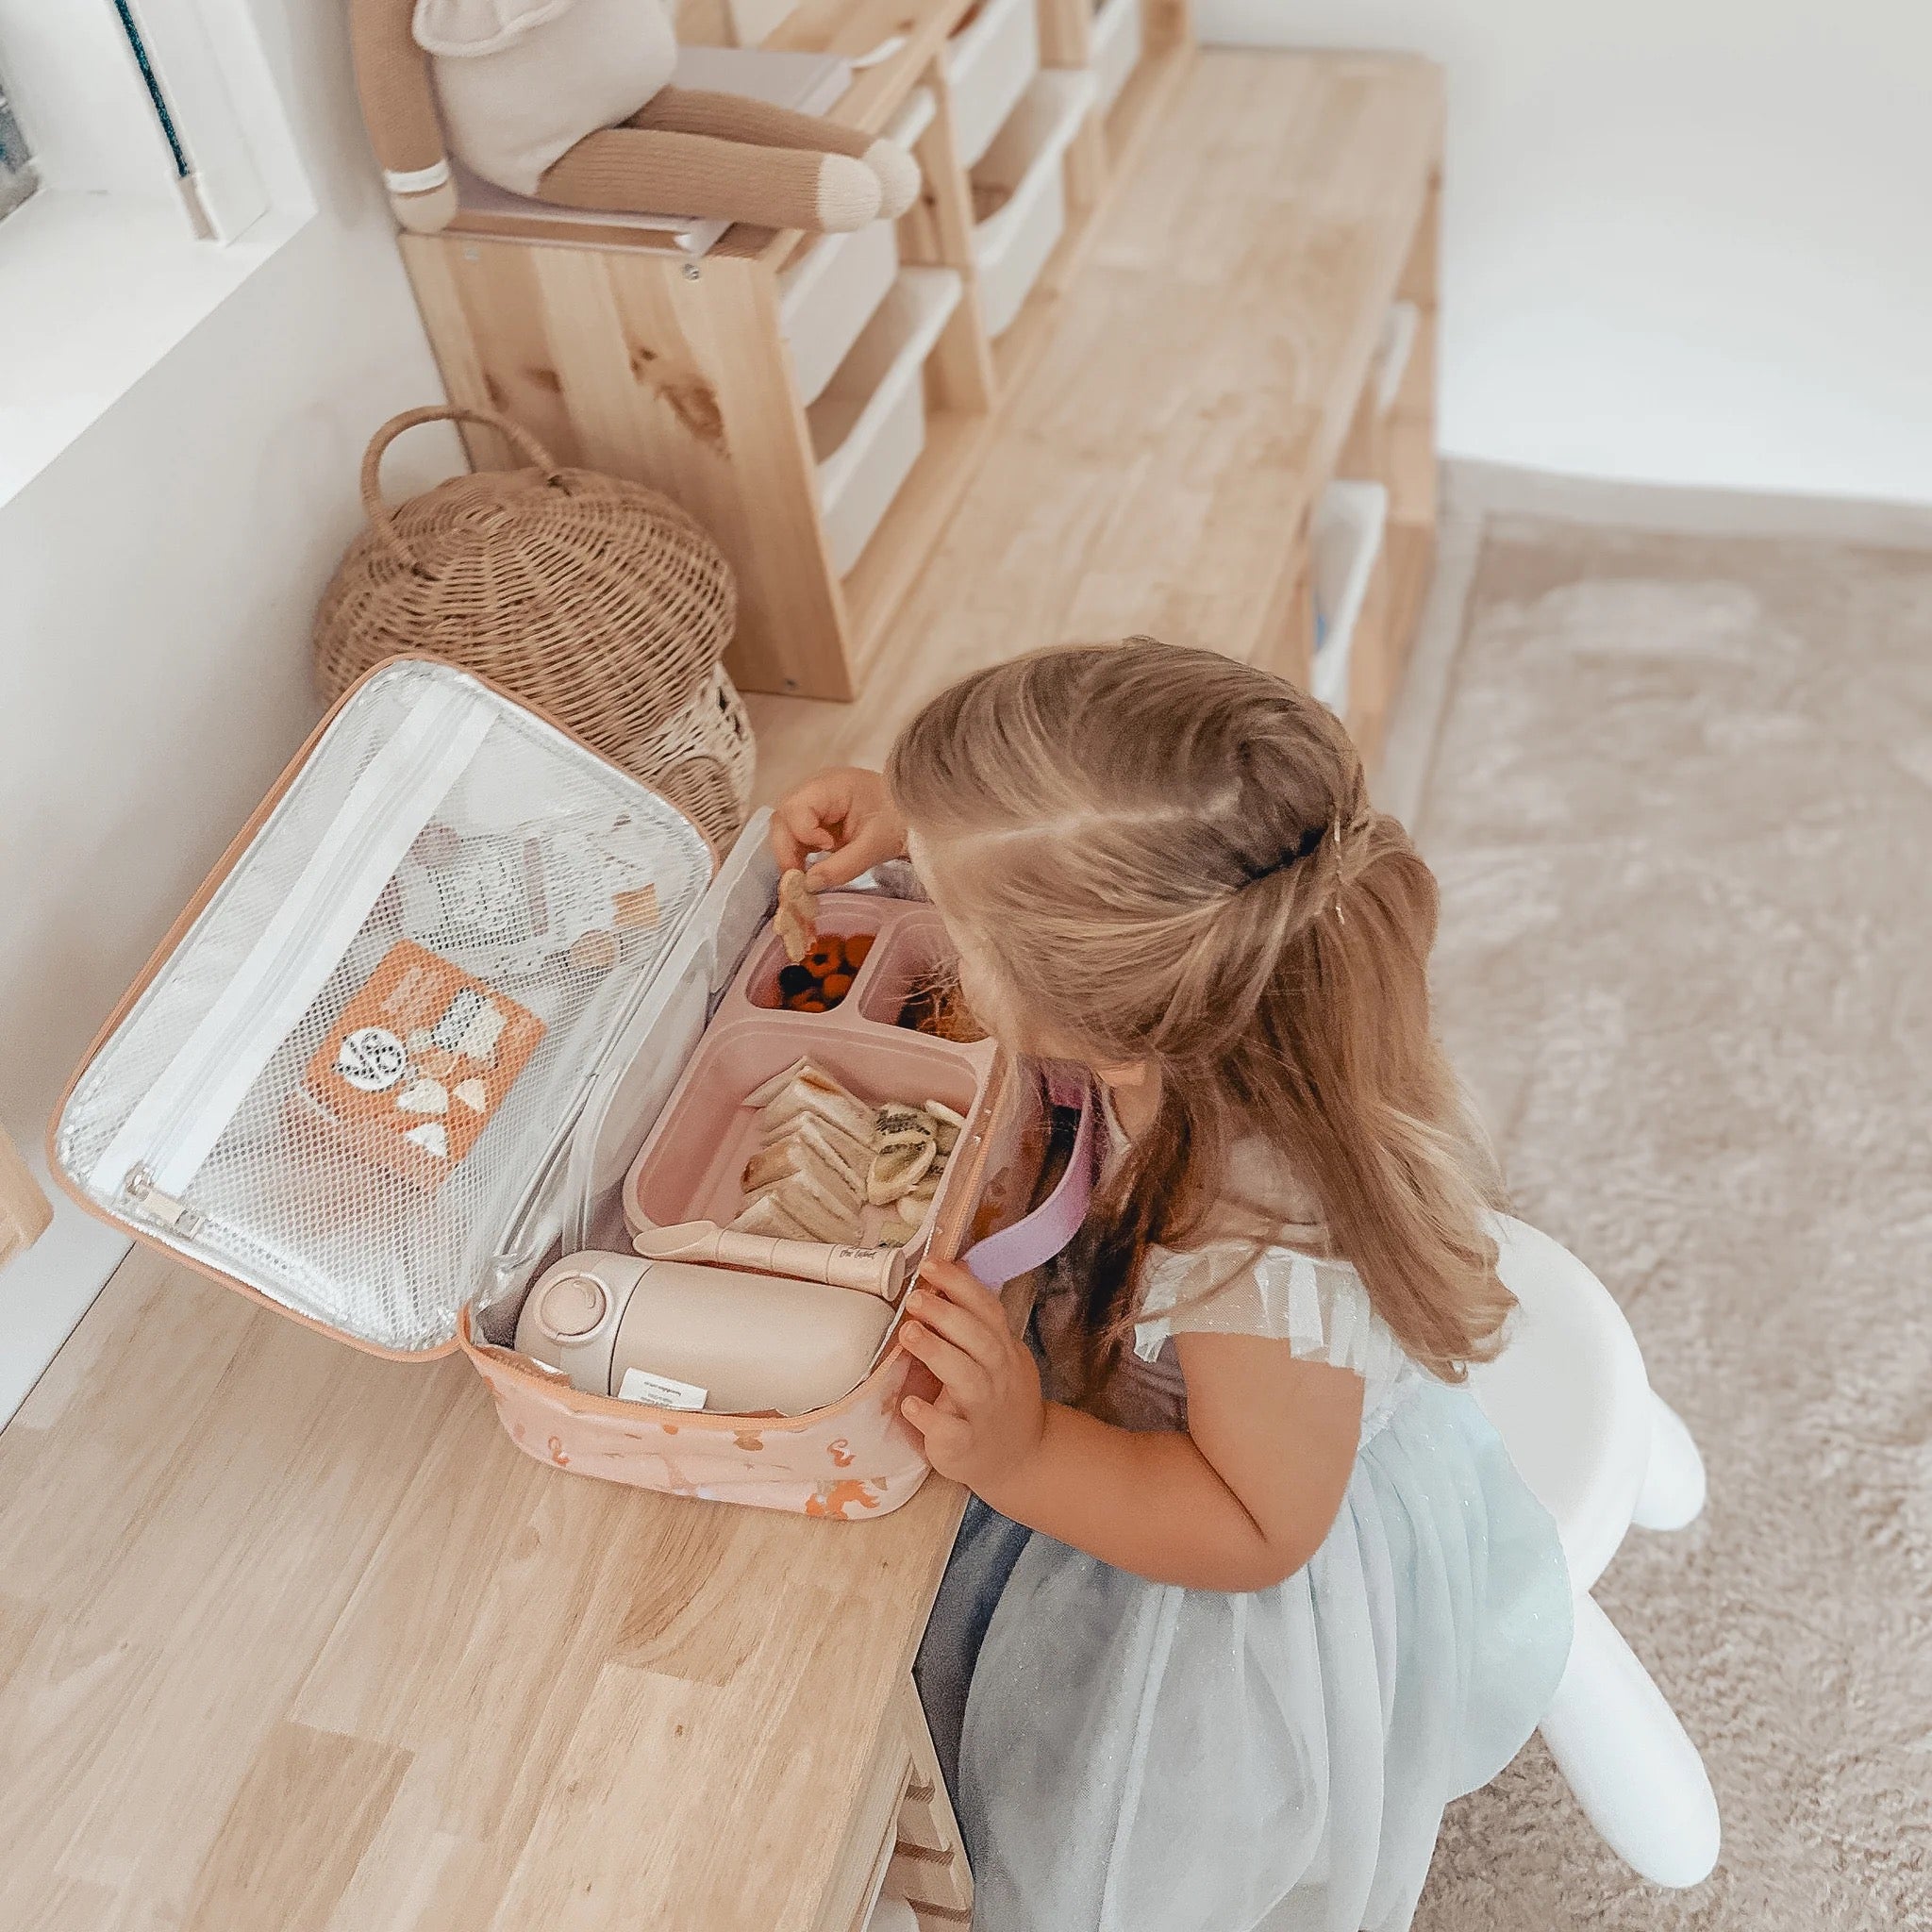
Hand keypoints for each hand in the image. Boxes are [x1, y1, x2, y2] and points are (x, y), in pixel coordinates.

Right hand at [769, 766, 907, 889]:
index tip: (828, 848)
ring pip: (785, 829)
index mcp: (830, 785)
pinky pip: (796, 837)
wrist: (916, 815)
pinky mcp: (817, 819)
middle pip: (782, 817)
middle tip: (798, 879)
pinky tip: (809, 870)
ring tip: (804, 877)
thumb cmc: (900, 820)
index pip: (795, 807)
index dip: (804, 832)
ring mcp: (814, 804)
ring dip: (790, 854)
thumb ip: (843, 866)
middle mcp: (815, 790)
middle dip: (786, 849)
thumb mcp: (875, 845)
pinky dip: (799, 855)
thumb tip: (809, 885)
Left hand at [898, 1260, 1045, 1492]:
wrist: (1021, 1458)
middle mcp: (998, 1376)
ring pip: (966, 1379)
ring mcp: (983, 1412)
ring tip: (907, 1333)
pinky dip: (930, 1416)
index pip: (988, 1309)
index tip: (930, 1265)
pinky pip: (951, 1430)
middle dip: (946, 1315)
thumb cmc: (996, 1397)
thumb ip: (974, 1321)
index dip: (960, 1285)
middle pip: (978, 1339)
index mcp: (1003, 1349)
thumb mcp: (996, 1356)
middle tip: (915, 1298)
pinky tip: (909, 1403)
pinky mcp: (966, 1445)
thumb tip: (948, 1272)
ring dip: (937, 1353)